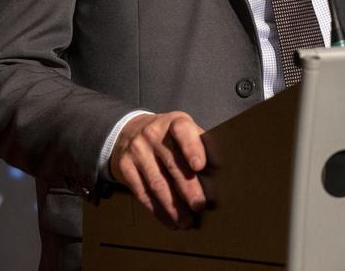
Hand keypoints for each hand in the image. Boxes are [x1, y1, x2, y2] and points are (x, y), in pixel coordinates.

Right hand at [110, 111, 207, 228]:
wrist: (129, 132)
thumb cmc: (169, 136)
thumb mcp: (184, 130)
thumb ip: (201, 144)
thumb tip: (220, 170)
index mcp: (175, 122)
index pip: (183, 131)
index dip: (192, 148)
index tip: (199, 166)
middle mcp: (153, 134)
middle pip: (172, 164)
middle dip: (188, 187)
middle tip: (199, 205)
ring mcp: (137, 151)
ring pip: (157, 183)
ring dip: (173, 206)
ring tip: (186, 221)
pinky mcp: (125, 168)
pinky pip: (142, 193)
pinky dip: (157, 210)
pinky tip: (170, 221)